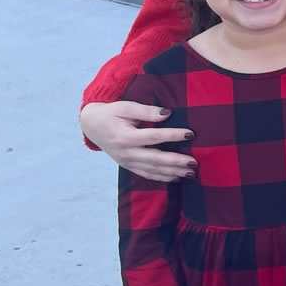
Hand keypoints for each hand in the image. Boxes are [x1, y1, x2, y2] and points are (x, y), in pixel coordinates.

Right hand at [81, 99, 196, 182]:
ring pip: (152, 170)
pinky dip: (162, 178)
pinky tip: (176, 178)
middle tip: (194, 162)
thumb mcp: (125, 107)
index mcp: (125, 137)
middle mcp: (126, 152)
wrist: (92, 126)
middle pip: (155, 159)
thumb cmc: (111, 114)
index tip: (190, 134)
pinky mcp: (128, 166)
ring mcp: (126, 162)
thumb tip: (167, 113)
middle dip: (176, 162)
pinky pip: (146, 174)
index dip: (173, 135)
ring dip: (172, 173)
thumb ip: (146, 111)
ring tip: (191, 172)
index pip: (153, 137)